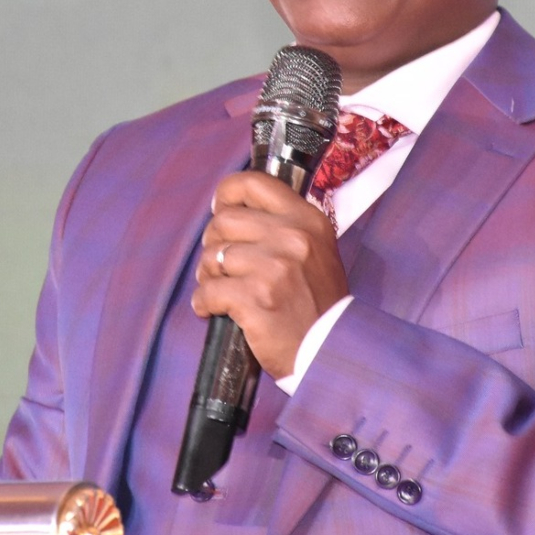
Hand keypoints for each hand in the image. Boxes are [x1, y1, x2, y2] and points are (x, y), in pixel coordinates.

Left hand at [192, 171, 349, 378]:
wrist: (330, 351)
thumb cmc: (317, 303)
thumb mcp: (314, 251)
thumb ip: (282, 227)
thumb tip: (230, 210)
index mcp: (307, 220)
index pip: (254, 183)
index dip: (227, 194)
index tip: (220, 208)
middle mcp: (292, 238)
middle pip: (223, 221)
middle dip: (214, 243)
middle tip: (221, 264)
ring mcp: (273, 268)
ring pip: (211, 256)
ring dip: (208, 275)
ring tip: (221, 289)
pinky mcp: (256, 299)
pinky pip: (207, 291)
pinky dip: (204, 302)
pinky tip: (213, 309)